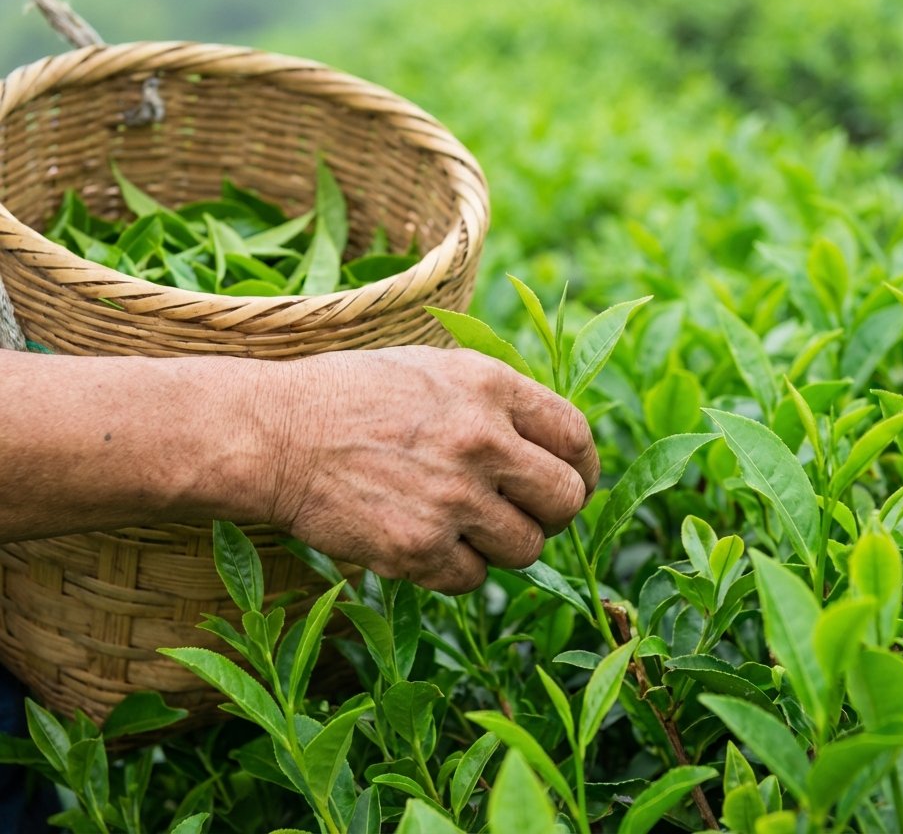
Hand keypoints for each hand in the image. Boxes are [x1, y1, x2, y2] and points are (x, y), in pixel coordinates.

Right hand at [257, 346, 599, 593]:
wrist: (276, 432)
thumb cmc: (354, 396)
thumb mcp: (435, 367)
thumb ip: (498, 399)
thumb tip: (553, 443)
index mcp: (490, 386)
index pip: (576, 437)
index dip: (582, 467)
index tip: (572, 482)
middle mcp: (480, 440)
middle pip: (566, 500)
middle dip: (552, 513)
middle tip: (524, 513)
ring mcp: (451, 498)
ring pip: (526, 549)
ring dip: (502, 544)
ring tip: (463, 524)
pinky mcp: (417, 549)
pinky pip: (473, 579)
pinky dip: (456, 568)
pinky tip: (425, 539)